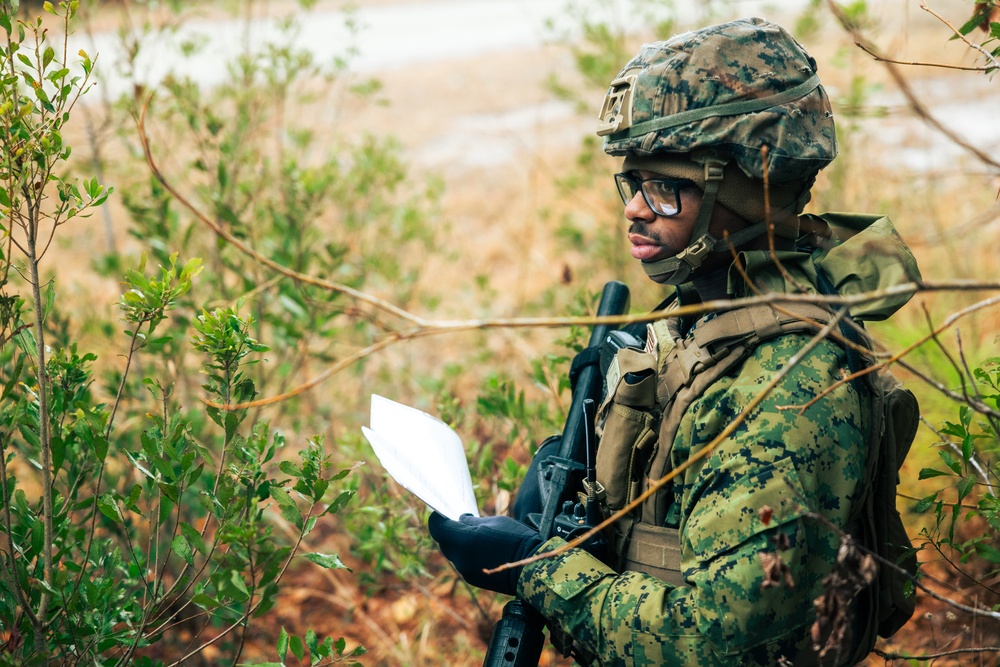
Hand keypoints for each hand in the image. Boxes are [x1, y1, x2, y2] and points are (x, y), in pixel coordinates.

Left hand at [428, 512, 543, 595]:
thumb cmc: (516, 540)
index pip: (437, 528)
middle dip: (450, 531)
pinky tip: (483, 549)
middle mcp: (460, 558)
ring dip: (460, 543)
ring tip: (477, 536)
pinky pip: (464, 563)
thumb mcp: (495, 522)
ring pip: (454, 553)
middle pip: (444, 541)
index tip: (443, 512)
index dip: (438, 518)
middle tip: (464, 522)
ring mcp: (466, 571)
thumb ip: (473, 522)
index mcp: (463, 540)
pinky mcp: (474, 579)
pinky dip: (468, 554)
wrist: (532, 569)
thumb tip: (461, 520)